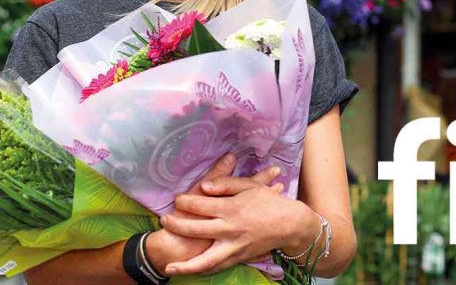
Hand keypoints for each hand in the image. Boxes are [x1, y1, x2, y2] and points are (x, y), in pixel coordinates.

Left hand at [159, 169, 317, 275]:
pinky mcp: (240, 258)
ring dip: (186, 265)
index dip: (184, 201)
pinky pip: (218, 267)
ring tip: (169, 267)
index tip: (177, 199)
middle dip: (176, 225)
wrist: (291, 225)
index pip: (199, 205)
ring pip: (206, 260)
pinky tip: (191, 271)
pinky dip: (203, 270)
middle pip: (195, 230)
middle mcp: (230, 230)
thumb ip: (224, 184)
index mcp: (231, 209)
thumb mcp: (249, 186)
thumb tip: (203, 186)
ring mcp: (234, 247)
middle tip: (164, 221)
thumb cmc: (270, 202)